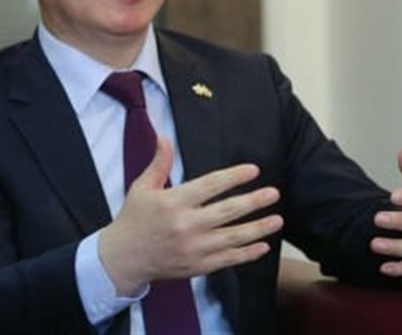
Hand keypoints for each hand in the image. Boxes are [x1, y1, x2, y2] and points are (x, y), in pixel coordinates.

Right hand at [98, 137, 282, 295]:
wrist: (123, 259)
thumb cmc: (134, 219)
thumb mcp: (142, 187)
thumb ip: (159, 162)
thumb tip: (163, 136)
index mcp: (173, 202)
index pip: (210, 186)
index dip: (233, 177)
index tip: (253, 170)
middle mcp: (186, 225)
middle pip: (228, 211)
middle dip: (254, 201)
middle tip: (273, 193)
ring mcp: (193, 248)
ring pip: (233, 237)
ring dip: (258, 228)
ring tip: (277, 219)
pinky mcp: (197, 266)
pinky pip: (228, 259)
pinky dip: (247, 253)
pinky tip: (263, 245)